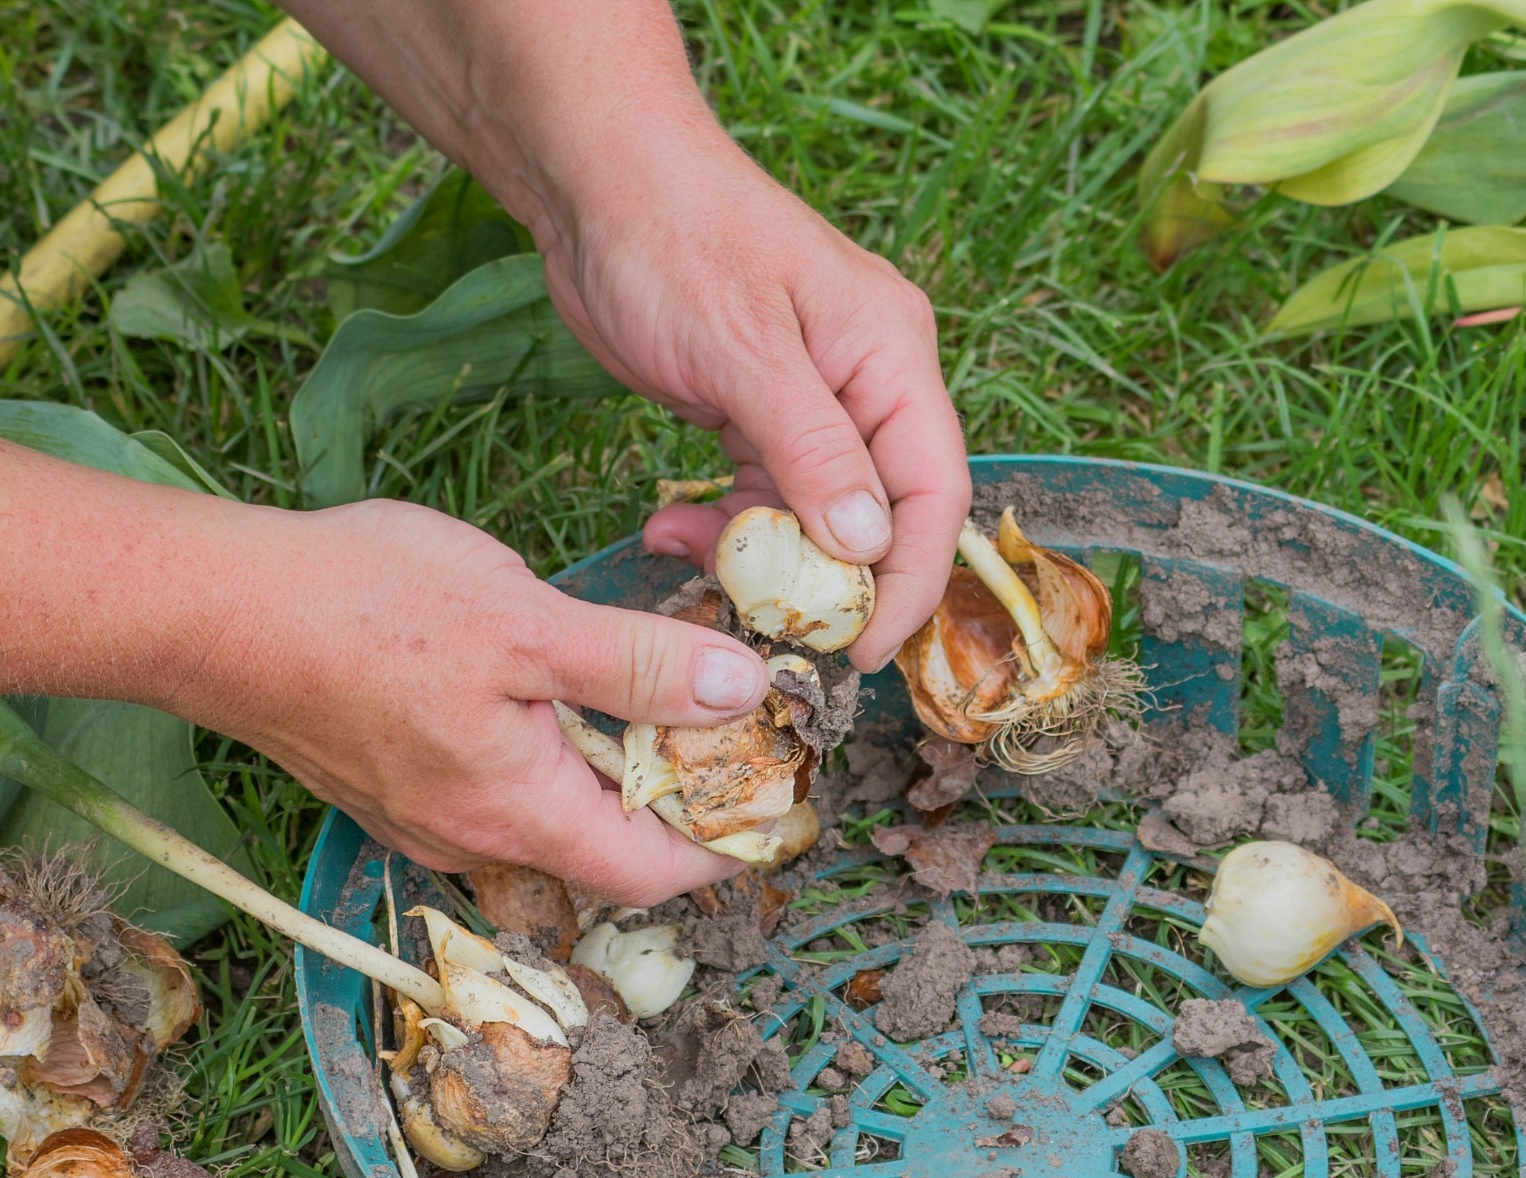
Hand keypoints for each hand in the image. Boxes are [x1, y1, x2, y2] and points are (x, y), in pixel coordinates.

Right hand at [179, 499, 768, 907]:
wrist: (212, 609)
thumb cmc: (363, 608)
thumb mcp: (528, 624)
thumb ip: (638, 667)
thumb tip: (742, 693)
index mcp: (519, 813)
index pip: (653, 872)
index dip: (726, 849)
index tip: (775, 808)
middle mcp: (472, 837)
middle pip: (605, 849)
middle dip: (676, 804)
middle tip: (735, 738)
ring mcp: (425, 816)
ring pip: (550, 817)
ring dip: (611, 774)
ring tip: (664, 704)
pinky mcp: (393, 782)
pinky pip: (497, 790)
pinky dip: (551, 756)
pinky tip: (563, 691)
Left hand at [530, 128, 969, 671]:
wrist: (592, 179)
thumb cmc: (672, 237)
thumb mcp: (744, 349)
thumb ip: (813, 451)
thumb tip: (870, 546)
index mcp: (892, 356)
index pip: (933, 494)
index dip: (908, 582)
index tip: (863, 650)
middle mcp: (868, 383)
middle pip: (881, 516)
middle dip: (830, 581)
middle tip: (774, 632)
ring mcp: (814, 401)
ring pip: (813, 518)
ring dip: (758, 557)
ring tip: (693, 559)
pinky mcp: (758, 414)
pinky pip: (761, 497)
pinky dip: (721, 526)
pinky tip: (670, 529)